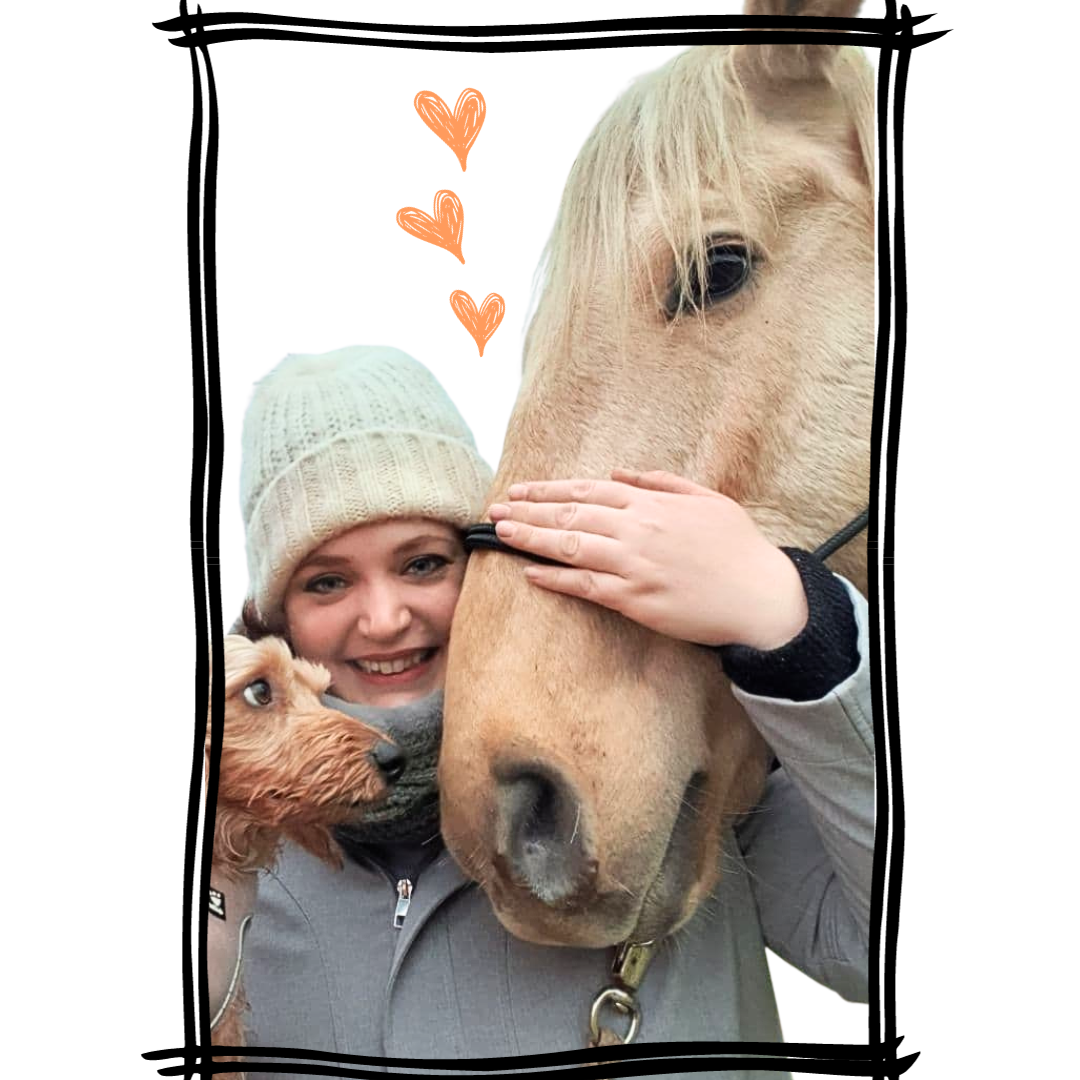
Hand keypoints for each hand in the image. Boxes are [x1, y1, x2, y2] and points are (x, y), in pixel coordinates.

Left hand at [487, 469, 808, 649]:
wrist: (762, 596)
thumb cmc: (738, 548)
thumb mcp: (705, 499)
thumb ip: (660, 482)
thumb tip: (619, 474)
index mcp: (650, 504)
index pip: (586, 492)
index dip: (548, 491)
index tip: (519, 490)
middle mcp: (636, 530)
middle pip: (569, 517)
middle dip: (528, 512)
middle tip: (494, 511)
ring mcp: (633, 566)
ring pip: (570, 548)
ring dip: (531, 539)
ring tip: (501, 534)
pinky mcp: (635, 600)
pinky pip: (586, 587)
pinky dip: (556, 579)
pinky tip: (531, 573)